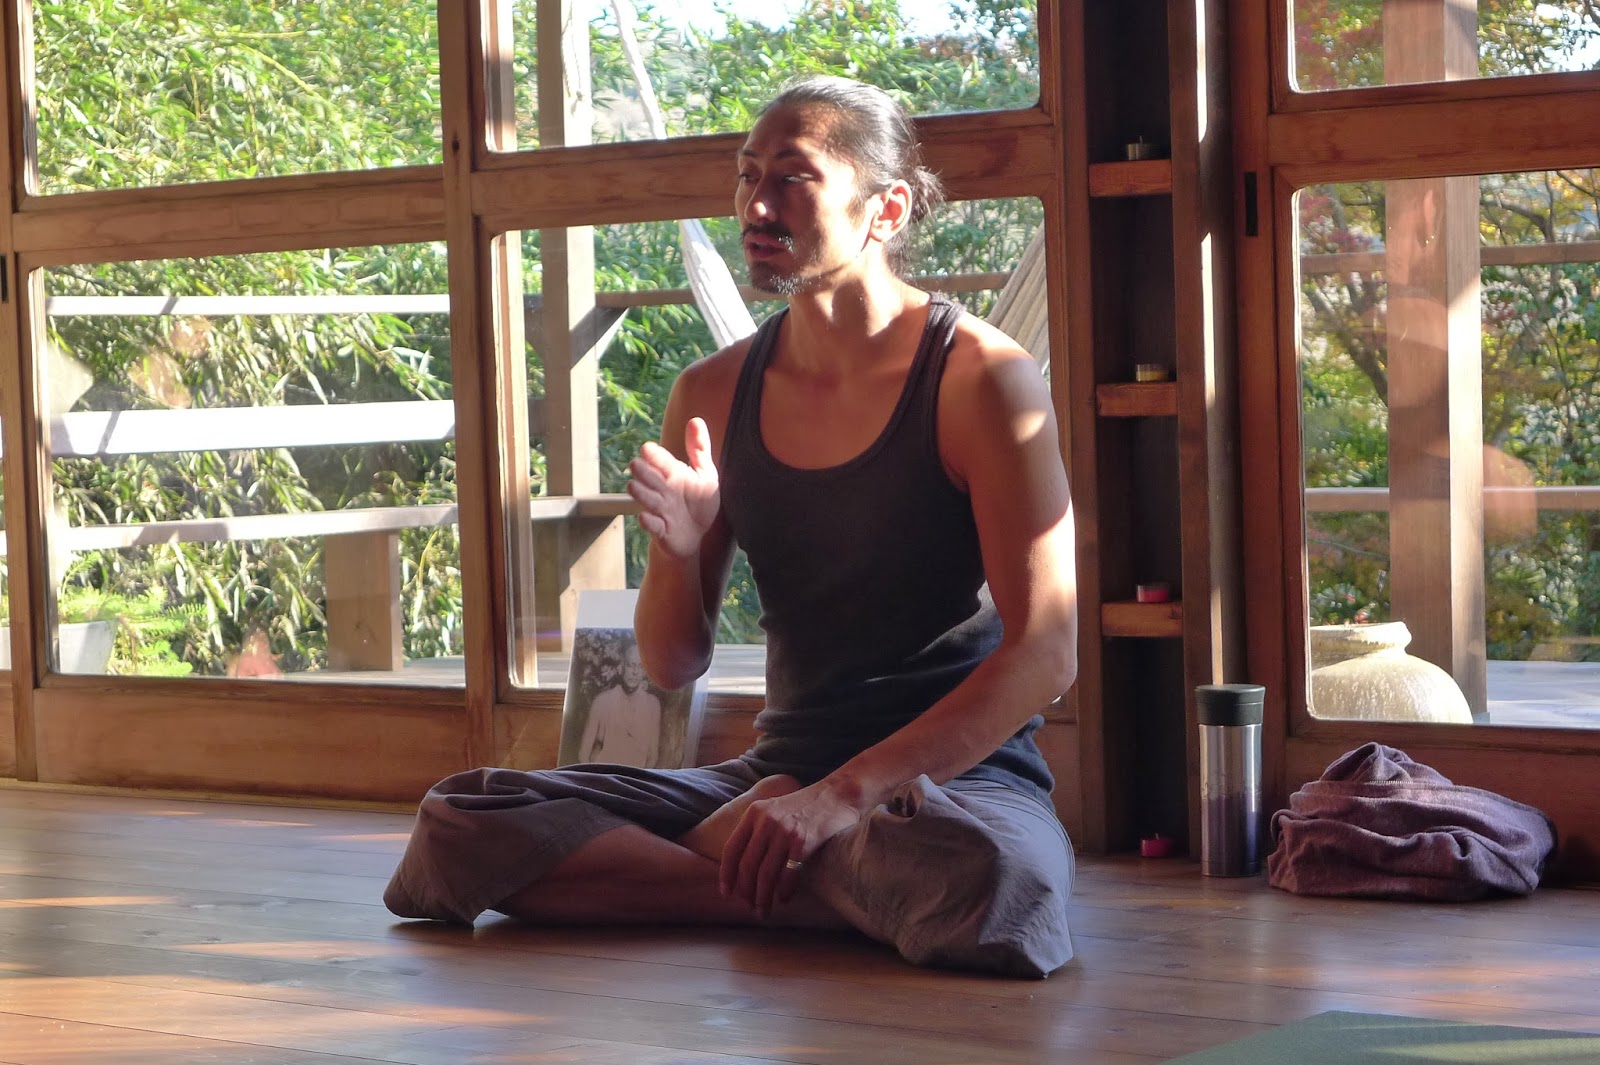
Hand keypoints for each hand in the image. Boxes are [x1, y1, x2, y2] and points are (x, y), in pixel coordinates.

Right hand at [627, 417, 720, 558]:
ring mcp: (661, 511)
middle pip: (652, 480)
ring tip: (633, 486)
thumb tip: (695, 419)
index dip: (656, 457)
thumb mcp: (705, 474)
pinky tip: (644, 517)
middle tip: (636, 464)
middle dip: (644, 473)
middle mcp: (664, 492)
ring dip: (642, 494)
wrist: (698, 535)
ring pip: (649, 501)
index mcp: (674, 475)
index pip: (663, 463)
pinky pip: (654, 527)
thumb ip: (699, 449)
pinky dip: (649, 523)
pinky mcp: (662, 531)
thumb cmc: (699, 502)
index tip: (646, 448)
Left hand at [720, 784, 863, 917]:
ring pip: (766, 874)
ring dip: (763, 898)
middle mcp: (766, 822)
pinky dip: (785, 891)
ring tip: (764, 912)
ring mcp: (785, 831)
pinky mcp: (804, 841)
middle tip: (749, 907)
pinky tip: (784, 899)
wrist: (839, 794)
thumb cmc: (808, 805)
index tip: (726, 893)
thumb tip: (745, 863)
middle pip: (748, 866)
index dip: (726, 874)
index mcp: (754, 813)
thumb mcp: (775, 808)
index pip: (731, 849)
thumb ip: (759, 827)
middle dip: (746, 892)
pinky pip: (788, 874)